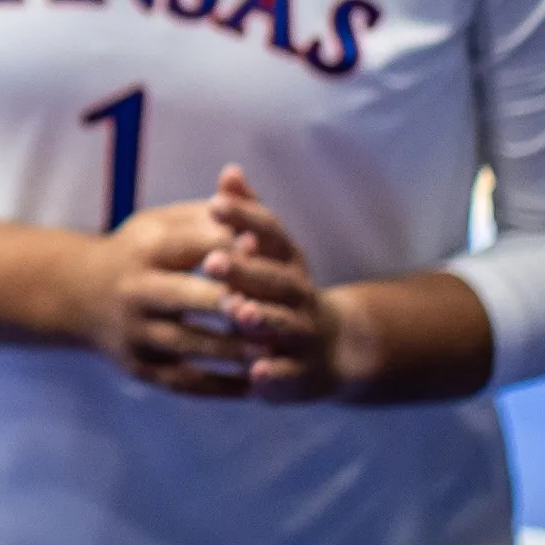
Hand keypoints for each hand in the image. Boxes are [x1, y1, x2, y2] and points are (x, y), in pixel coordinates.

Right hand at [57, 175, 257, 395]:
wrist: (78, 294)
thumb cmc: (139, 251)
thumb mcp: (161, 224)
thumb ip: (208, 219)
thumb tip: (256, 227)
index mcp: (145, 248)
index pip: (196, 248)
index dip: (235, 253)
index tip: (275, 260)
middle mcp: (136, 289)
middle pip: (190, 297)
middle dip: (232, 305)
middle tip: (276, 313)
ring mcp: (134, 331)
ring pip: (189, 344)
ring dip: (232, 351)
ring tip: (272, 352)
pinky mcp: (137, 365)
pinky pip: (182, 381)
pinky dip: (218, 387)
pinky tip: (252, 387)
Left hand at [200, 165, 343, 401]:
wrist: (331, 346)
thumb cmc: (281, 290)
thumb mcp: (270, 251)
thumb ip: (247, 213)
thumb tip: (229, 170)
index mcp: (288, 261)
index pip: (270, 232)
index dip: (244, 218)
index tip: (213, 203)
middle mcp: (300, 294)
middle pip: (275, 279)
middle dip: (245, 270)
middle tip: (212, 262)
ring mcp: (303, 332)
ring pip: (284, 324)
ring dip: (262, 318)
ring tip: (237, 311)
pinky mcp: (301, 371)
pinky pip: (290, 373)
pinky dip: (275, 374)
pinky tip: (256, 373)